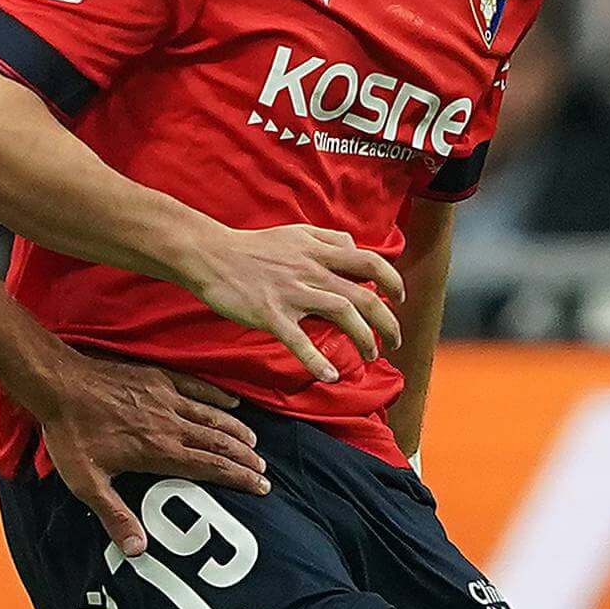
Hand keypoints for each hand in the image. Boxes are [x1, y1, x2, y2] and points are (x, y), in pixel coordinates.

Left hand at [17, 346, 266, 554]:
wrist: (59, 386)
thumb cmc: (71, 435)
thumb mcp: (87, 484)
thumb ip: (115, 516)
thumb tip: (138, 551)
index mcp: (159, 452)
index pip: (210, 467)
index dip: (239, 477)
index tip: (261, 486)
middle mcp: (171, 425)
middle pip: (219, 442)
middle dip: (244, 457)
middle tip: (263, 468)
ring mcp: (166, 398)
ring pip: (213, 415)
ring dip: (236, 429)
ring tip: (253, 442)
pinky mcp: (157, 378)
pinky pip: (196, 386)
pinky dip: (217, 395)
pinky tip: (231, 400)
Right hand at [181, 223, 402, 381]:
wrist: (211, 255)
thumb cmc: (252, 247)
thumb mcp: (295, 232)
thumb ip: (327, 238)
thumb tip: (352, 246)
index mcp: (319, 251)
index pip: (370, 262)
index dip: (392, 280)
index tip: (399, 298)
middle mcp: (312, 271)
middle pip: (365, 295)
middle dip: (388, 322)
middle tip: (394, 341)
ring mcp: (292, 293)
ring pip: (343, 315)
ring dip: (365, 340)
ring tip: (371, 356)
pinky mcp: (270, 314)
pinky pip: (299, 341)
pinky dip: (317, 361)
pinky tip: (330, 376)